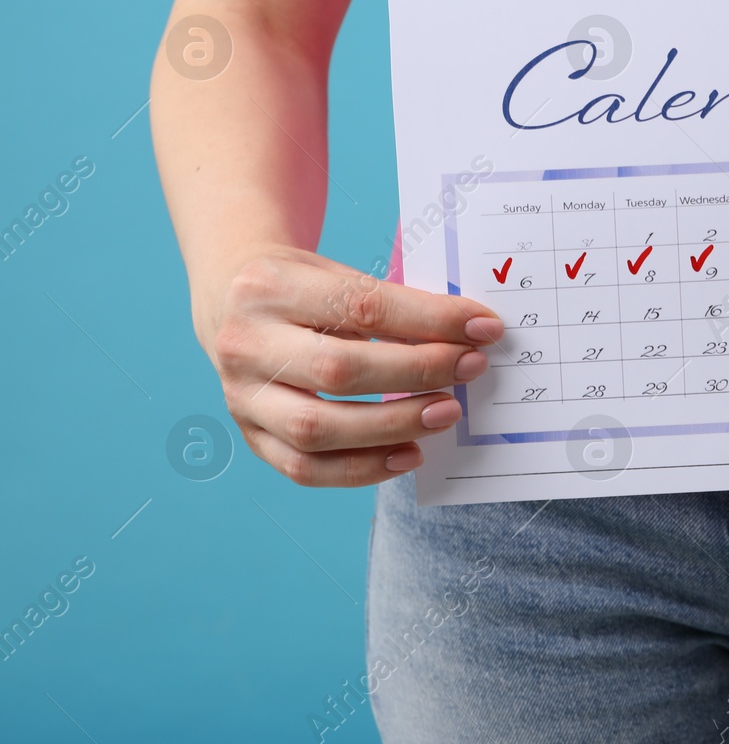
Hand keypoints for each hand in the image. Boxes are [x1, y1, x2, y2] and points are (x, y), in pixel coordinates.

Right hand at [200, 246, 503, 486]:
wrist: (231, 300)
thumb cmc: (303, 288)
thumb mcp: (338, 275)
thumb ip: (393, 305)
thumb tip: (469, 336)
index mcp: (269, 286)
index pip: (363, 307)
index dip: (431, 320)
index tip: (483, 328)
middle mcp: (245, 343)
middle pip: (339, 371)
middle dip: (417, 373)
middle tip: (471, 368)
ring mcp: (240, 396)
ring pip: (318, 428)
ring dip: (394, 425)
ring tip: (447, 412)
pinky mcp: (249, 435)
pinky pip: (304, 468)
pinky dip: (363, 468)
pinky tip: (409, 454)